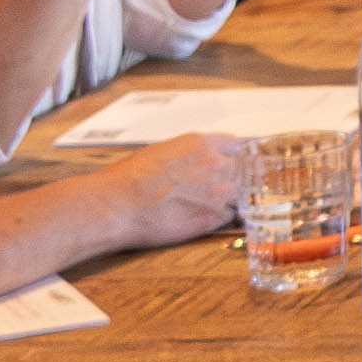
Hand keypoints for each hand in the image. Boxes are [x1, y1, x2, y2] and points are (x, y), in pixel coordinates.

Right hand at [97, 136, 255, 256]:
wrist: (116, 205)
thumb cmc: (128, 179)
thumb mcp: (161, 152)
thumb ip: (189, 154)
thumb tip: (196, 161)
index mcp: (201, 144)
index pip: (238, 146)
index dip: (236, 156)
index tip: (235, 163)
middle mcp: (216, 164)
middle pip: (245, 170)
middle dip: (237, 178)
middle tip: (223, 187)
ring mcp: (219, 192)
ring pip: (243, 194)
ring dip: (233, 199)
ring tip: (213, 203)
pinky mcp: (214, 217)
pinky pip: (232, 216)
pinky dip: (224, 218)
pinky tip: (208, 217)